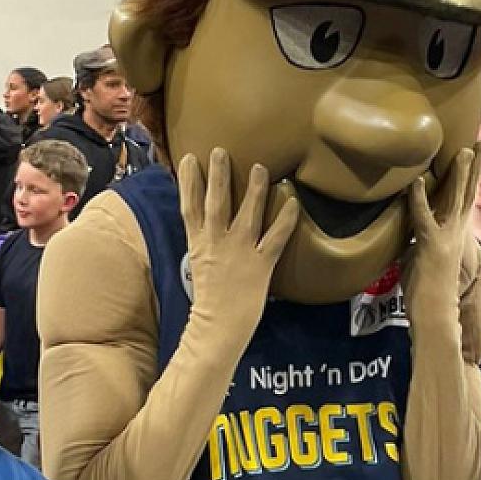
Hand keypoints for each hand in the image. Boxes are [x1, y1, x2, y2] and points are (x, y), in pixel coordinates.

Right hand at [177, 148, 298, 344]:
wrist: (217, 329)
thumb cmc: (209, 304)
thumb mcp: (199, 268)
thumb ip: (204, 246)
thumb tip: (207, 231)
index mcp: (199, 245)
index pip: (189, 207)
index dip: (187, 182)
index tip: (187, 159)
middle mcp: (217, 244)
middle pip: (215, 202)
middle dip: (217, 175)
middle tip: (221, 150)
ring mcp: (240, 253)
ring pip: (247, 213)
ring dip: (253, 188)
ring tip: (260, 167)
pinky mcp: (261, 265)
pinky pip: (276, 238)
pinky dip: (285, 219)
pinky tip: (293, 202)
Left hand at [402, 147, 479, 336]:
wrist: (435, 317)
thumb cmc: (428, 295)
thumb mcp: (423, 261)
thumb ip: (418, 244)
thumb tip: (406, 236)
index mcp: (456, 236)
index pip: (464, 201)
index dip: (468, 179)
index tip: (473, 158)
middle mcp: (456, 233)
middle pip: (468, 193)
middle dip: (474, 167)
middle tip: (480, 143)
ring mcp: (446, 238)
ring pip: (455, 199)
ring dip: (459, 174)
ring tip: (464, 150)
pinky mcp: (430, 245)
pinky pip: (422, 217)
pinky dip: (418, 199)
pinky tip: (417, 181)